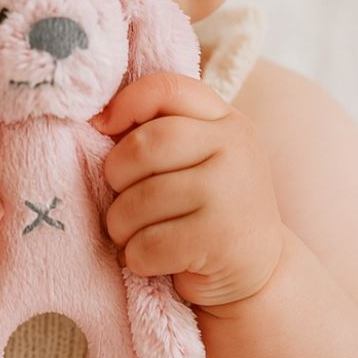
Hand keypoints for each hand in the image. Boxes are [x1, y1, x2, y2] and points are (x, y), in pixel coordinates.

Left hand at [91, 72, 283, 313]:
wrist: (260, 269)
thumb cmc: (207, 205)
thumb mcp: (197, 155)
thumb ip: (160, 129)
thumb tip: (97, 120)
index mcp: (225, 119)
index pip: (165, 88)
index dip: (124, 103)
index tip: (101, 127)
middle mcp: (235, 148)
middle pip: (144, 145)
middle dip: (115, 174)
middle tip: (118, 195)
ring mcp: (231, 194)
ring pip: (140, 200)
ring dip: (120, 224)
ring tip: (129, 233)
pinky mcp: (222, 241)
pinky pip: (149, 244)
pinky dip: (135, 256)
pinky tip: (148, 259)